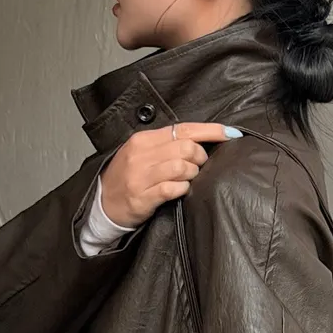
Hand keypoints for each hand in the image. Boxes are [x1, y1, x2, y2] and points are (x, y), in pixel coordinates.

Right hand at [100, 122, 240, 227]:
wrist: (102, 204)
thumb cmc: (127, 177)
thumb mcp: (142, 153)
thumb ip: (167, 144)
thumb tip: (201, 140)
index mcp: (143, 139)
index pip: (183, 128)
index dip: (211, 130)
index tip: (230, 133)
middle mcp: (141, 154)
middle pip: (187, 147)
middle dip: (200, 158)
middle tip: (198, 166)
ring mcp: (141, 176)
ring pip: (183, 167)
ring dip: (192, 174)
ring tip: (187, 179)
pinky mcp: (142, 197)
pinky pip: (173, 188)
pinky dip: (183, 189)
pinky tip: (179, 190)